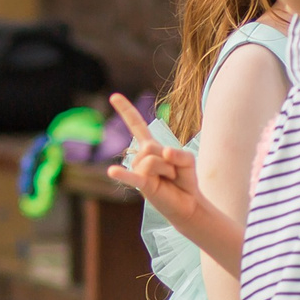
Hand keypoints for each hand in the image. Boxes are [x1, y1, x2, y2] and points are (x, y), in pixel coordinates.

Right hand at [104, 92, 205, 225]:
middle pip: (152, 146)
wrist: (188, 203)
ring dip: (168, 170)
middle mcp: (141, 157)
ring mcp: (139, 170)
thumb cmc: (185, 179)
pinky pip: (132, 176)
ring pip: (152, 160)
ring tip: (169, 180)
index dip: (126, 111)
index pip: (137, 126)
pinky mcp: (142, 185)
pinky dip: (122, 174)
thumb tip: (163, 154)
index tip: (114, 96)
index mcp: (150, 147)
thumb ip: (179, 153)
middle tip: (173, 173)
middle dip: (170, 159)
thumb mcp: (188, 159)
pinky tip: (111, 171)